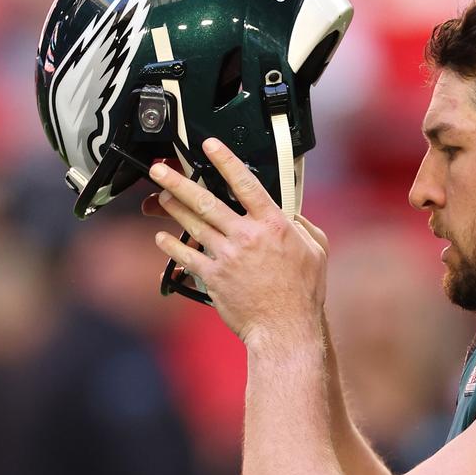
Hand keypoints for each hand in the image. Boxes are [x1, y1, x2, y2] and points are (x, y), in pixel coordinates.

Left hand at [144, 138, 326, 344]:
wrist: (285, 328)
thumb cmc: (303, 293)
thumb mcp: (316, 251)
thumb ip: (303, 226)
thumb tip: (291, 213)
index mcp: (273, 225)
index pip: (245, 183)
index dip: (225, 161)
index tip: (209, 146)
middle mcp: (247, 236)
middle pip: (206, 201)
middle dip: (179, 182)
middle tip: (160, 170)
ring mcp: (227, 257)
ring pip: (193, 224)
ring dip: (173, 208)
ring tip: (159, 196)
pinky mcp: (214, 278)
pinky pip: (186, 257)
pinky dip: (172, 247)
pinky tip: (161, 238)